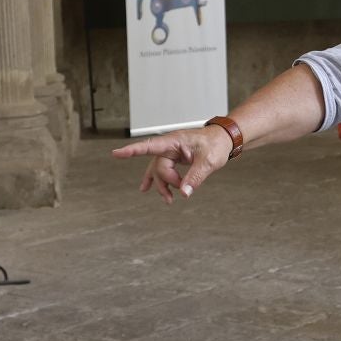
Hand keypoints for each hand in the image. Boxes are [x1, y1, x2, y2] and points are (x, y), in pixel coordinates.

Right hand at [113, 124, 231, 202]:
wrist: (224, 139)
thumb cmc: (216, 144)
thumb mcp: (208, 161)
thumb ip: (195, 177)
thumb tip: (185, 193)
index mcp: (174, 141)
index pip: (149, 146)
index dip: (132, 151)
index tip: (116, 154)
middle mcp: (169, 146)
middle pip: (158, 166)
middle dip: (168, 181)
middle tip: (183, 188)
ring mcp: (170, 152)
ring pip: (158, 171)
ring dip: (162, 186)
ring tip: (168, 200)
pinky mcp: (174, 158)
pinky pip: (161, 171)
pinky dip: (158, 181)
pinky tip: (145, 189)